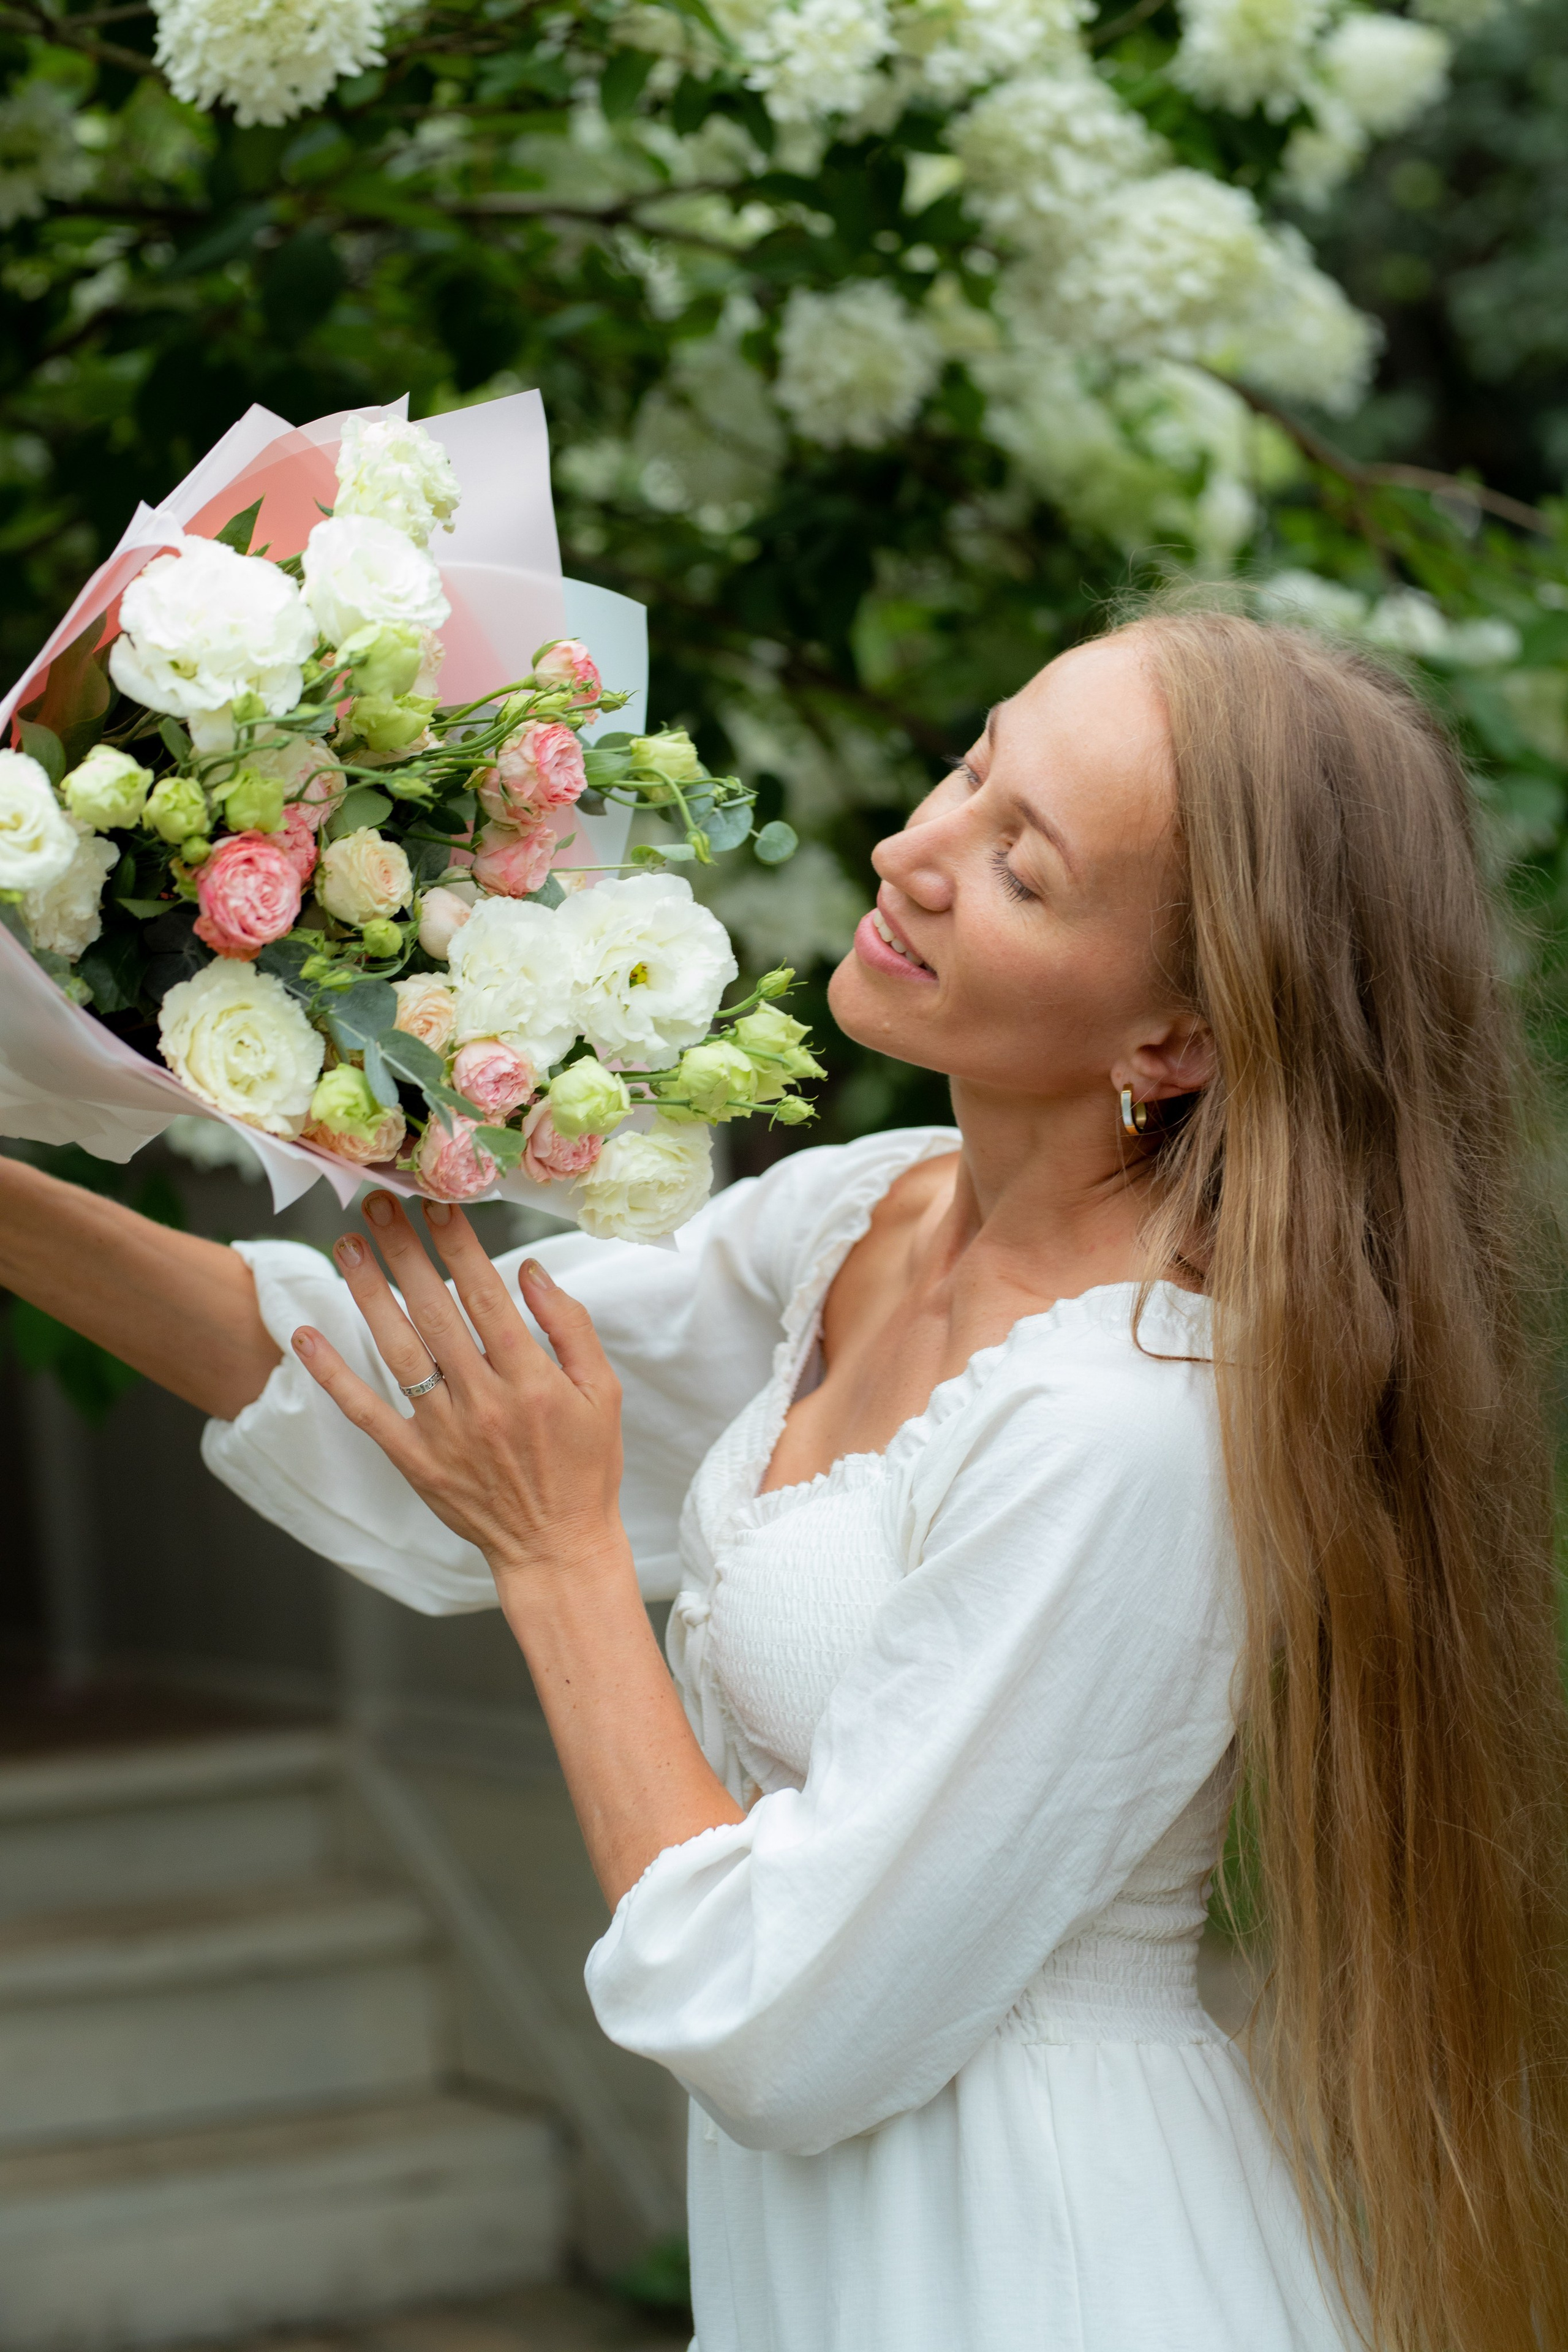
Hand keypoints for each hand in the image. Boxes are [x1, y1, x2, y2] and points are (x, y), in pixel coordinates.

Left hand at [290, 1189, 625, 1598]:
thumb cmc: (586, 1467)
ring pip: (396, 1349)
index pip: (485, 1296)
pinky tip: (305, 1336)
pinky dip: (332, 1373)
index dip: (458, 1245)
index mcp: (531, 1379)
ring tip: (347, 1244)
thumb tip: (530, 1272)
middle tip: (378, 1203)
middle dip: (405, 1250)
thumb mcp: (603, 1393)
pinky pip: (366, 1411)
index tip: (436, 1204)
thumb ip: (571, 1328)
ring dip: (368, 1292)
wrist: (557, 1549)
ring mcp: (443, 1431)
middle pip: (434, 1310)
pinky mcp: (415, 1461)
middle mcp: (483, 1400)